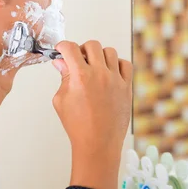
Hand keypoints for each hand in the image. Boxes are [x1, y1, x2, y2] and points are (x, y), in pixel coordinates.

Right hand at [51, 40, 132, 164]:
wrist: (98, 144)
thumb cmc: (78, 126)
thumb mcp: (61, 100)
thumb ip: (63, 77)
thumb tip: (60, 62)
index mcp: (81, 76)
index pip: (70, 48)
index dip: (63, 46)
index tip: (62, 50)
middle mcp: (100, 74)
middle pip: (92, 45)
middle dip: (82, 49)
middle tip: (78, 59)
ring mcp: (116, 80)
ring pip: (110, 52)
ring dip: (100, 56)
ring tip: (94, 67)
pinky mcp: (126, 87)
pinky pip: (126, 65)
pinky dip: (118, 64)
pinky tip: (110, 72)